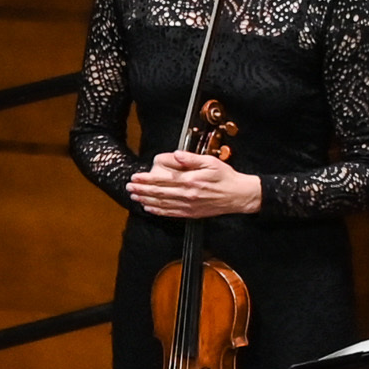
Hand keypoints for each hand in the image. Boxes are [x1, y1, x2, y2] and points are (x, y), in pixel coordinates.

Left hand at [126, 150, 260, 219]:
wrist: (238, 196)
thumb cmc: (225, 177)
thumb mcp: (210, 162)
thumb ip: (191, 159)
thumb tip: (175, 155)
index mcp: (191, 180)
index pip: (163, 180)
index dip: (147, 179)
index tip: (135, 177)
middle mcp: (187, 195)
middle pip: (159, 193)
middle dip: (142, 190)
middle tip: (129, 187)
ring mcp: (188, 206)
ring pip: (162, 204)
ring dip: (146, 200)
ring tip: (134, 196)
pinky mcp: (190, 213)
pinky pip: (170, 213)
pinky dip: (157, 211)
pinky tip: (148, 208)